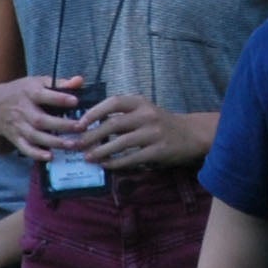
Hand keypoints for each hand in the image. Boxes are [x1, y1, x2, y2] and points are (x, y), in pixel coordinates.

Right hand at [0, 75, 85, 162]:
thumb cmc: (21, 92)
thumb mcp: (37, 82)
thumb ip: (59, 83)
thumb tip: (80, 81)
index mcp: (29, 92)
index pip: (44, 95)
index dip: (59, 98)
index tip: (75, 101)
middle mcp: (23, 110)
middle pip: (41, 120)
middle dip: (61, 125)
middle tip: (80, 127)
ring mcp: (18, 126)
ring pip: (35, 136)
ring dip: (54, 141)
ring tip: (72, 144)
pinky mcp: (15, 138)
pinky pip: (25, 148)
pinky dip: (36, 154)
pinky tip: (50, 157)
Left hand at [74, 89, 191, 170]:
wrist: (191, 134)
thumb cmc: (160, 123)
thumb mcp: (143, 111)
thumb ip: (122, 116)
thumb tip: (90, 127)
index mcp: (140, 102)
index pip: (113, 102)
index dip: (94, 112)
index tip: (78, 124)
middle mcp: (147, 114)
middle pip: (113, 124)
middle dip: (92, 136)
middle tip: (75, 145)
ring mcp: (154, 132)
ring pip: (121, 143)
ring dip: (101, 152)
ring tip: (88, 158)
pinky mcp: (159, 150)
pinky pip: (133, 158)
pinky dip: (117, 163)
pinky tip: (106, 166)